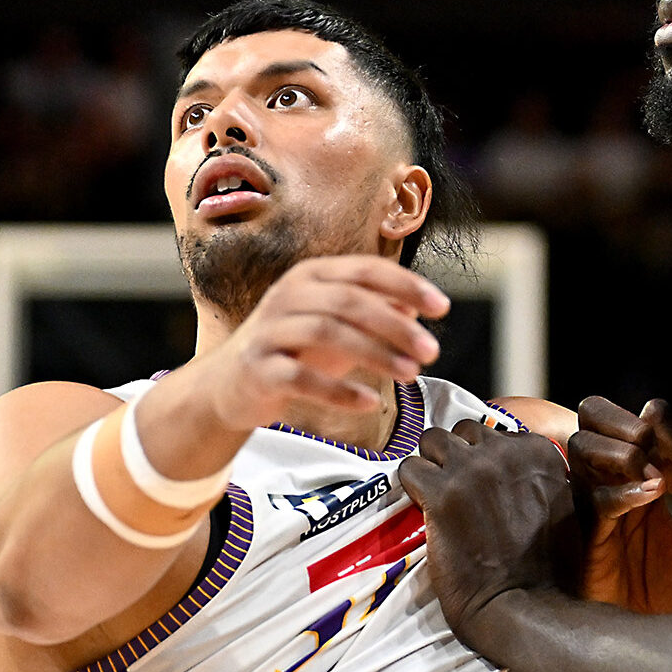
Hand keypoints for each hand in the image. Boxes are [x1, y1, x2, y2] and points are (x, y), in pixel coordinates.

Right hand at [196, 255, 448, 429]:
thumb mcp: (337, 324)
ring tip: (409, 374)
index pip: (365, 270)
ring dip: (375, 353)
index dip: (406, 285)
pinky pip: (301, 378)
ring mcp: (270, 330)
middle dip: (396, 325)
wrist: (229, 384)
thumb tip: (417, 305)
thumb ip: (375, 311)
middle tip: (431, 350)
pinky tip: (369, 401)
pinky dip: (339, 390)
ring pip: (327, 332)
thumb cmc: (293, 348)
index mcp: (312, 275)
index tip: (442, 307)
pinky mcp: (258, 369)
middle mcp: (288, 295)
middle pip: (349, 300)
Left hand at [398, 420, 575, 638]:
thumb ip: (548, 478)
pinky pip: (409, 468)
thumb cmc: (551, 570)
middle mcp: (505, 452)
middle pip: (464, 431)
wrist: (526, 607)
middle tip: (456, 490)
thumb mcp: (569, 508)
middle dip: (457, 456)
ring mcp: (470, 470)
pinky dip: (412, 486)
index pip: (498, 433)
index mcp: (539, 452)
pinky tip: (422, 509)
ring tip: (435, 495)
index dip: (486, 459)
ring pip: (432, 439)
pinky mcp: (439, 494)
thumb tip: (528, 469)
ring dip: (432, 464)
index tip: (485, 488)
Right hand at [571, 397, 671, 519]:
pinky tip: (651, 496)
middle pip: (593, 409)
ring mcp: (594, 497)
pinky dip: (626, 491)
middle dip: (631, 426)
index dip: (667, 427)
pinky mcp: (588, 531)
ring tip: (656, 484)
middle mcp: (611, 469)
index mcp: (642, 459)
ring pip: (583, 444)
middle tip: (662, 464)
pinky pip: (596, 495)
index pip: (646, 411)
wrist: (664, 624)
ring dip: (626, 455)